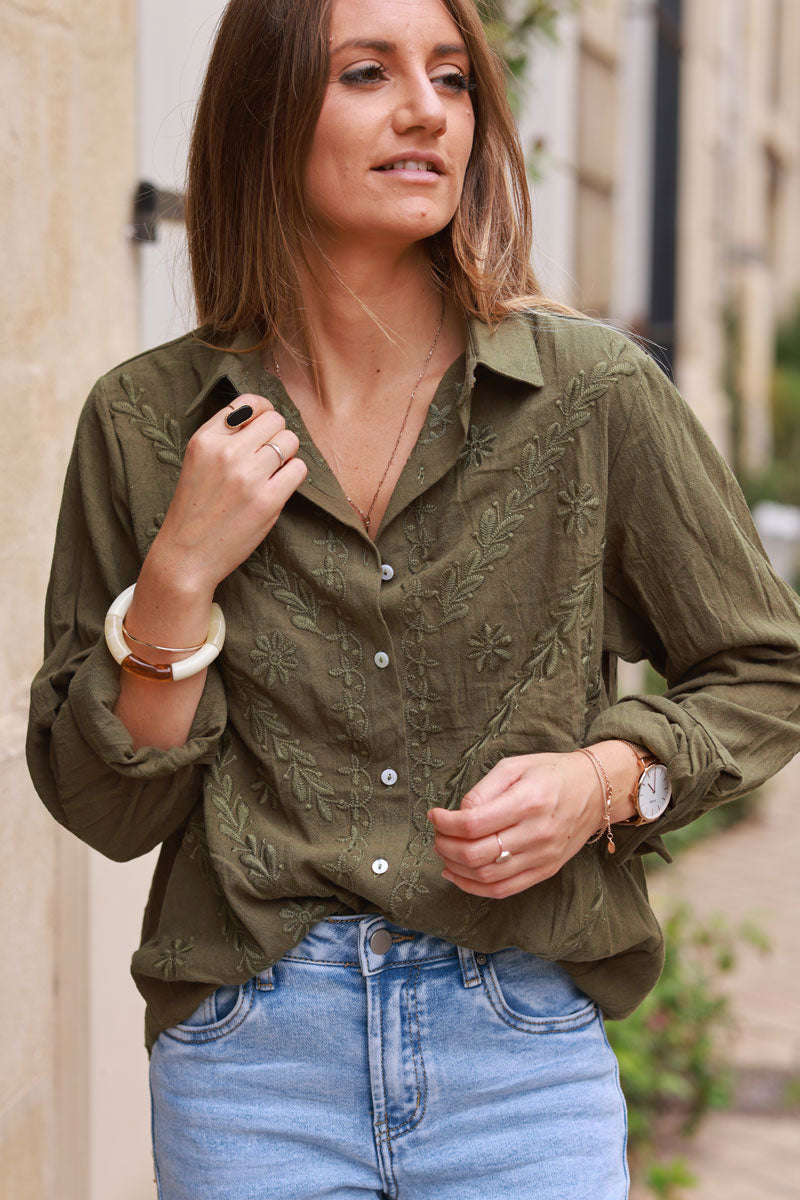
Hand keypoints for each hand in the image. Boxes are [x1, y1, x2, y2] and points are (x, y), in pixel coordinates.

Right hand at [148, 394, 306, 595]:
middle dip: (277, 435)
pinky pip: (298, 469)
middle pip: (275, 420)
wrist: (187, 555)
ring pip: (290, 441)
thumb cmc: (194, 510)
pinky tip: (279, 486)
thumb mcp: (197, 462)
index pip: (247, 402)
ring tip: (273, 471)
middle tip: (269, 455)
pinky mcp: (267, 500)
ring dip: (287, 454)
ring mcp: (248, 476)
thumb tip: (262, 416)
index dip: (262, 411)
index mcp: (205, 440)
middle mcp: (226, 453)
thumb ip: (223, 438)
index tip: (263, 425)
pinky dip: (294, 475)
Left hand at [427, 751, 607, 898]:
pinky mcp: (546, 871)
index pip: (473, 823)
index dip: (445, 823)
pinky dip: (475, 887)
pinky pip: (505, 889)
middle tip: (437, 835)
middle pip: (477, 853)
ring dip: (457, 868)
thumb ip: (483, 790)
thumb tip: (457, 815)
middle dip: (446, 846)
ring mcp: (543, 856)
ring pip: (487, 876)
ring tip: (445, 853)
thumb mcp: (514, 767)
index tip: (435, 815)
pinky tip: (458, 875)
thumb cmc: (551, 773)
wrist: (595, 790)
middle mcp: (537, 833)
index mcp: (527, 801)